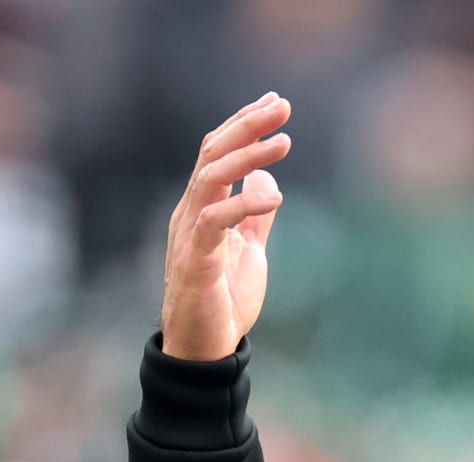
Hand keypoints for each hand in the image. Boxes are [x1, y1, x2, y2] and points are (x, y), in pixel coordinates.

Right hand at [159, 93, 293, 361]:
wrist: (205, 347)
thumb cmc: (223, 299)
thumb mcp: (250, 250)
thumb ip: (255, 216)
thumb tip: (267, 180)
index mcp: (203, 207)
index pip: (219, 153)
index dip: (245, 125)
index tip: (275, 102)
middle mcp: (190, 212)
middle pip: (212, 154)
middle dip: (247, 126)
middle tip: (282, 105)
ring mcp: (190, 235)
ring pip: (209, 178)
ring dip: (247, 156)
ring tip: (283, 142)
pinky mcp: (196, 261)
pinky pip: (214, 222)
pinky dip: (243, 206)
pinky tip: (273, 197)